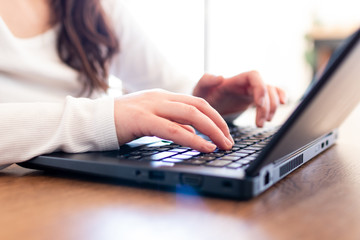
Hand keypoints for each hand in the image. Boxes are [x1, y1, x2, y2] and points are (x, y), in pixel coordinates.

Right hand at [114, 89, 233, 151]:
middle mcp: (161, 97)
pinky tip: (204, 147)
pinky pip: (173, 129)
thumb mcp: (151, 120)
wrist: (93, 120)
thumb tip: (194, 134)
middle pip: (199, 106)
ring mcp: (152, 106)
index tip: (225, 132)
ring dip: (212, 131)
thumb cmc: (121, 122)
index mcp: (163, 97)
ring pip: (191, 115)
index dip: (215, 117)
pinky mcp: (142, 119)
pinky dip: (193, 139)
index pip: (197, 102)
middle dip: (219, 124)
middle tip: (229, 141)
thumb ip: (172, 124)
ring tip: (223, 145)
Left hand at [193, 71, 286, 126]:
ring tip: (261, 124)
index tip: (258, 104)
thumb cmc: (202, 96)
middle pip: (266, 88)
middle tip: (259, 123)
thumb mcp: (200, 89)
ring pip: (271, 94)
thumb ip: (207, 81)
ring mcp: (251, 92)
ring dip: (271, 109)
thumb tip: (220, 76)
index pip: (254, 76)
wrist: (203, 107)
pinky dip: (278, 101)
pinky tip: (279, 107)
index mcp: (235, 80)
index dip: (260, 88)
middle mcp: (246, 84)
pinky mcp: (253, 100)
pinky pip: (271, 97)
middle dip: (266, 106)